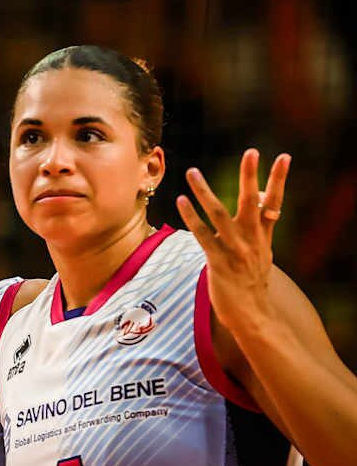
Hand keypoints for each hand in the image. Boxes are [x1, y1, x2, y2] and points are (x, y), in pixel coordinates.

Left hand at [176, 149, 290, 330]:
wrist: (252, 314)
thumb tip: (260, 200)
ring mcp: (235, 250)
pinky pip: (202, 235)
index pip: (275, 202)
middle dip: (250, 176)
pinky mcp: (218, 261)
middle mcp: (251, 239)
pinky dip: (191, 217)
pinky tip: (181, 201)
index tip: (284, 157)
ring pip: (220, 214)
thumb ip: (261, 226)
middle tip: (251, 152)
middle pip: (251, 202)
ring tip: (193, 172)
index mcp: (264, 235)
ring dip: (204, 192)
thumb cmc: (252, 280)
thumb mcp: (262, 252)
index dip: (280, 179)